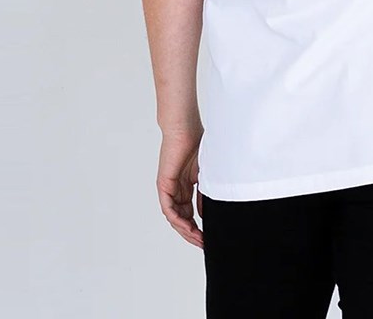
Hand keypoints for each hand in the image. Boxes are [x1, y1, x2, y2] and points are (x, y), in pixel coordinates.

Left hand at [156, 128, 203, 248]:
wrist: (184, 128)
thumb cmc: (196, 143)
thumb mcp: (205, 174)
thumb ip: (204, 194)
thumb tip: (205, 216)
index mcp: (185, 187)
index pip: (189, 213)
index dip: (198, 227)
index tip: (209, 237)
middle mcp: (176, 190)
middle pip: (182, 219)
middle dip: (193, 233)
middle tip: (205, 244)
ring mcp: (169, 189)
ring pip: (175, 218)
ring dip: (186, 231)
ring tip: (199, 239)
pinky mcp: (164, 186)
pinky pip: (169, 209)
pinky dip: (178, 220)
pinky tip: (189, 227)